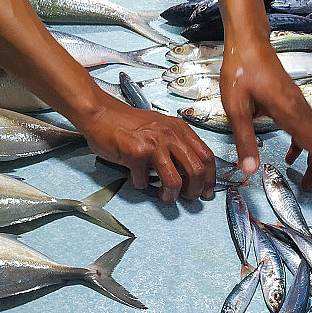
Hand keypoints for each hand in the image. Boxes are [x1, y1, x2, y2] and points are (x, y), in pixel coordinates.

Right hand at [76, 98, 215, 202]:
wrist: (101, 114)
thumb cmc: (128, 124)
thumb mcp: (160, 128)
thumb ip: (176, 145)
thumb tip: (190, 172)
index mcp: (179, 129)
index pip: (206, 156)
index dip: (211, 178)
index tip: (207, 190)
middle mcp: (170, 135)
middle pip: (196, 171)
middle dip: (194, 191)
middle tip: (188, 198)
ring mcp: (154, 144)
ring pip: (175, 181)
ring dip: (171, 195)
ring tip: (164, 196)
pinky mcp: (136, 153)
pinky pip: (144, 181)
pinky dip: (140, 185)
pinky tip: (136, 178)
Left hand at [219, 37, 311, 195]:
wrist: (248, 42)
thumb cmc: (241, 70)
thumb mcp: (236, 108)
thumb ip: (245, 139)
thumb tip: (250, 170)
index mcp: (291, 113)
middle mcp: (301, 110)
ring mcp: (299, 105)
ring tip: (303, 180)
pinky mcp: (293, 102)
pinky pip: (306, 129)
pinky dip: (304, 147)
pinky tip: (291, 156)